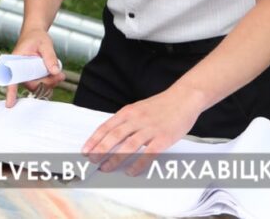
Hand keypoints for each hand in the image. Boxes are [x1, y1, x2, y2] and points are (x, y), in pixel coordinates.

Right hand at [4, 26, 64, 106]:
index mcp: (15, 60)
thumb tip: (56, 72)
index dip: (11, 92)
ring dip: (49, 83)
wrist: (35, 34)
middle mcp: (18, 70)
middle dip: (46, 83)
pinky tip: (56, 76)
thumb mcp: (45, 44)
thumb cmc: (36, 37)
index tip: (9, 104)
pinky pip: (40, 84)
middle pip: (31, 84)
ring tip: (60, 75)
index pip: (11, 79)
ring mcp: (25, 74)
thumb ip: (50, 57)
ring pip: (37, 86)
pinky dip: (49, 82)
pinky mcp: (32, 76)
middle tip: (60, 76)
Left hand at [81, 87, 202, 175]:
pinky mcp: (163, 138)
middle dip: (100, 149)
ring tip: (105, 168)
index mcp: (128, 112)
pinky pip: (148, 154)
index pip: (106, 126)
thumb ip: (126, 120)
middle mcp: (136, 119)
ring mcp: (150, 129)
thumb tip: (110, 135)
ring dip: (114, 159)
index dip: (94, 139)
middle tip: (91, 161)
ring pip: (128, 146)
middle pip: (114, 136)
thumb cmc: (161, 105)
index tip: (85, 150)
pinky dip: (137, 164)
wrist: (184, 98)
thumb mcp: (139, 108)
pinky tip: (130, 172)